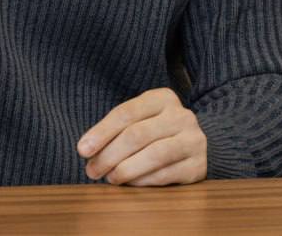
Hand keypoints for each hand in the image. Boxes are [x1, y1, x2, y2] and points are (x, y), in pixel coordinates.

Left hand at [76, 88, 207, 185]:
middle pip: (137, 135)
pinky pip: (166, 174)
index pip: (126, 112)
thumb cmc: (158, 130)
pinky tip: (129, 184)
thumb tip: (87, 151)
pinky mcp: (198, 165)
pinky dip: (143, 180)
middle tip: (92, 170)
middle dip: (109, 155)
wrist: (198, 144)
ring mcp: (193, 140)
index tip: (82, 150)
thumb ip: (118, 129)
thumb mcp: (142, 119)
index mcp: (162, 98)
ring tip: (109, 178)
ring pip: (154, 155)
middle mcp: (181, 116)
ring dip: (125, 169)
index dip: (101, 132)